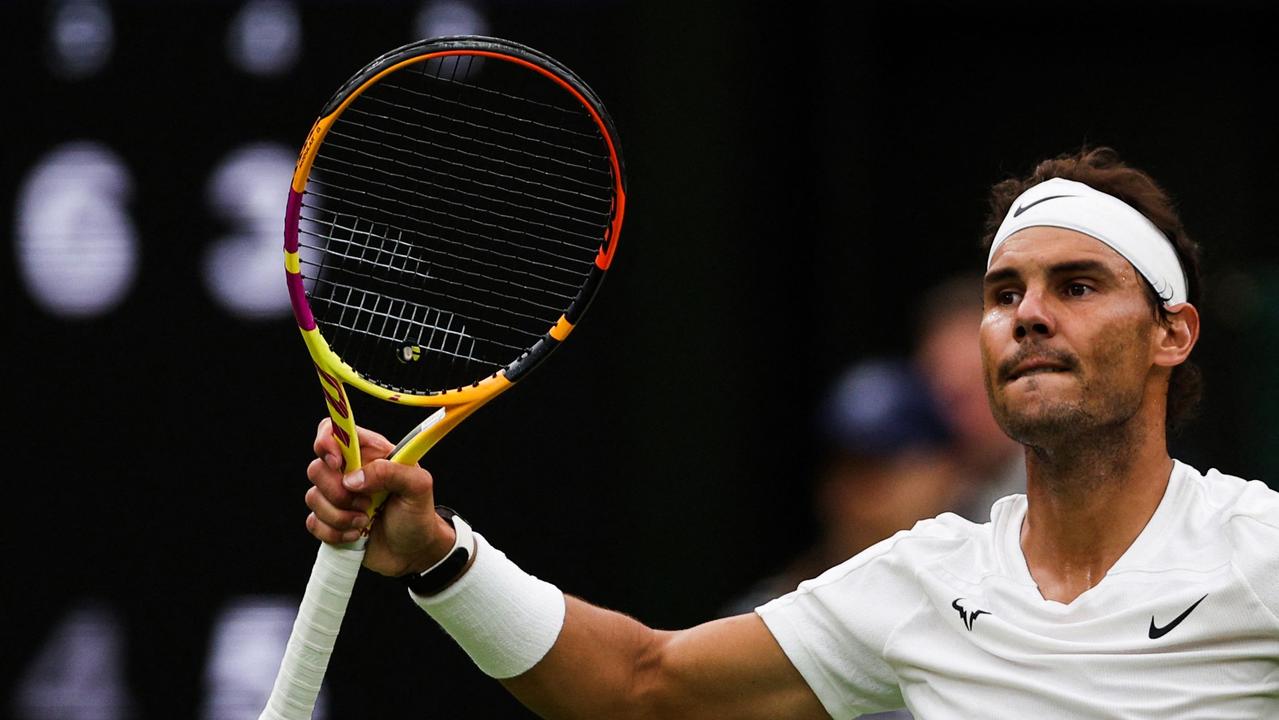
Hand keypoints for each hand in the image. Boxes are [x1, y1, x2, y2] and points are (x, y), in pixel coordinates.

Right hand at [305, 418, 455, 575]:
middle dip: (339, 492)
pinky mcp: (330, 521)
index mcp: (369, 453)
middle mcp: (349, 471)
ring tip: (365, 522)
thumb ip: (390, 472)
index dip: (326, 441)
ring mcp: (337, 497)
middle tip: (367, 503)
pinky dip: (334, 533)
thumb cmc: (419, 515)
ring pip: (313, 498)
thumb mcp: (418, 487)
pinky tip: (356, 535)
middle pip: (317, 468)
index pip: (333, 431)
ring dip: (339, 516)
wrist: (415, 552)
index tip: (338, 463)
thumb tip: (352, 479)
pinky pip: (313, 523)